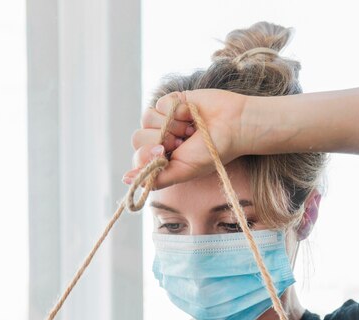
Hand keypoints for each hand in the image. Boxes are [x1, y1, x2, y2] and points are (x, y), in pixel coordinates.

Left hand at [123, 89, 247, 188]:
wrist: (233, 126)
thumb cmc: (211, 153)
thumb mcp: (182, 171)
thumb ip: (155, 179)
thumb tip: (125, 179)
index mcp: (161, 159)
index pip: (137, 157)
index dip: (147, 154)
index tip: (164, 153)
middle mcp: (160, 140)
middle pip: (137, 137)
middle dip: (159, 139)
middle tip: (181, 141)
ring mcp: (165, 120)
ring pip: (146, 119)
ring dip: (170, 125)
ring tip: (189, 129)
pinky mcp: (171, 102)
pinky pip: (159, 103)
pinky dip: (177, 110)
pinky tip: (191, 114)